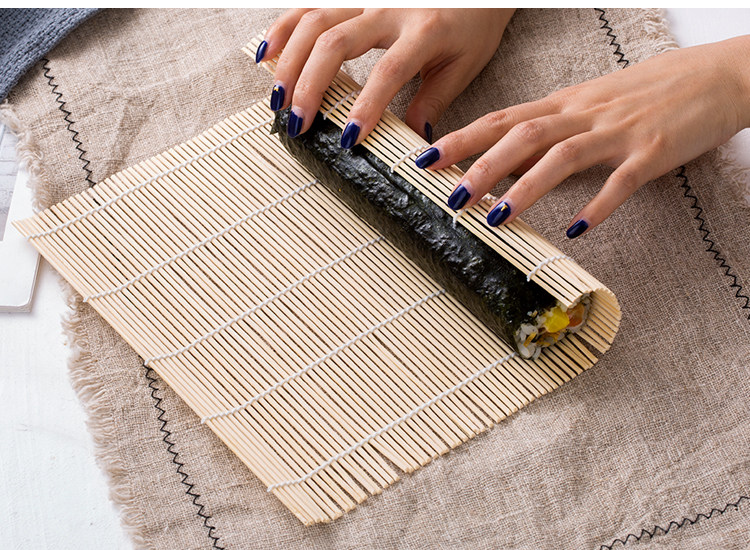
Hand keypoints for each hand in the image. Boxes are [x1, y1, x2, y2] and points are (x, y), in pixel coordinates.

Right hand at [257, 9, 513, 145]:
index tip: (348, 140)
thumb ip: (433, 103)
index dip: (366, 106)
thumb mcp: (463, 66)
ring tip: (277, 99)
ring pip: (316, 20)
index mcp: (425, 30)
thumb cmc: (473, 24)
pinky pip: (311, 5)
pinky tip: (267, 53)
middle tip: (298, 123)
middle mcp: (390, 7)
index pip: (388, 71)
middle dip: (311, 85)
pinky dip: (285, 27)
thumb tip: (413, 145)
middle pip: (336, 42)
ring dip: (290, 61)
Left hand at [415, 35, 749, 237]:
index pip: (503, 118)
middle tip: (447, 197)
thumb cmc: (652, 90)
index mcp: (566, 103)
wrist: (720, 75)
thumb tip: (507, 156)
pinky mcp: (654, 151)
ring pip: (562, 156)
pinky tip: (579, 228)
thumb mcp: (592, 103)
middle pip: (521, 135)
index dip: (461, 138)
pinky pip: (623, 180)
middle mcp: (585, 113)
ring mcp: (619, 131)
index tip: (424, 158)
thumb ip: (552, 128)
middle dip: (479, 165)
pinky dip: (599, 203)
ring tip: (495, 218)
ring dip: (525, 188)